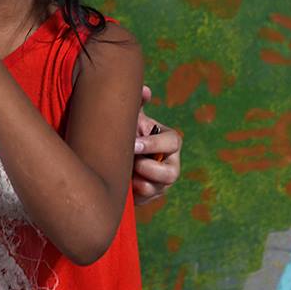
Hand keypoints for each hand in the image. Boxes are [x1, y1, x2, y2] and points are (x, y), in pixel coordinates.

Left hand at [132, 85, 180, 204]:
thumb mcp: (132, 117)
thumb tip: (145, 90)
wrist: (117, 154)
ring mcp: (162, 182)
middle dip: (150, 169)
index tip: (134, 145)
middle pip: (172, 172)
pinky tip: (125, 185)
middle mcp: (170, 162)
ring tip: (128, 175)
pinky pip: (148, 199)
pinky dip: (135, 194)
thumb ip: (138, 103)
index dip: (154, 144)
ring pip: (161, 188)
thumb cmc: (128, 132)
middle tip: (132, 164)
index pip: (173, 142)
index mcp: (169, 141)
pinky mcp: (151, 195)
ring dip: (144, 183)